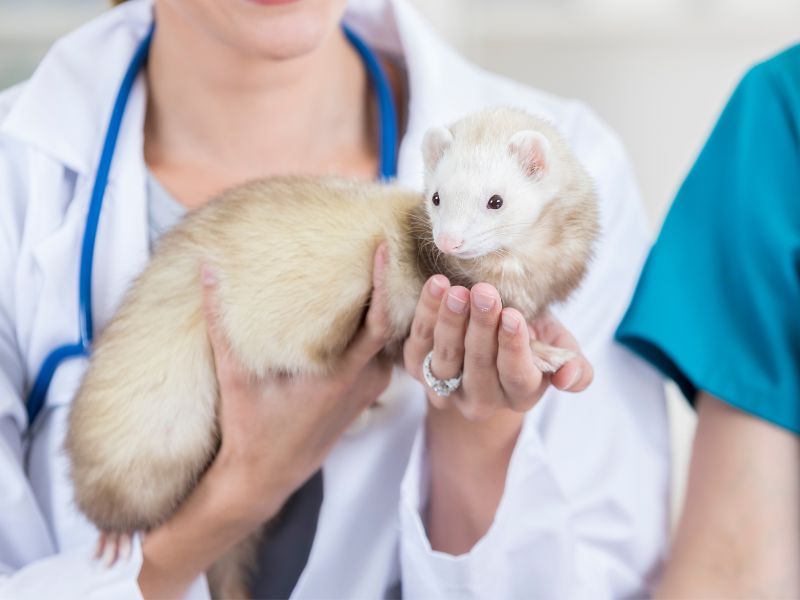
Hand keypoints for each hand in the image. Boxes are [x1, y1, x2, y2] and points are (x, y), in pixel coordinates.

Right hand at [204, 244, 393, 523]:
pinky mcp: (365, 395)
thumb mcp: (234, 375)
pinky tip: (359, 307)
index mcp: (342, 374)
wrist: (264, 477)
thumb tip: (207, 271)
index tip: (384, 245)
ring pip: (387, 339)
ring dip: (381, 307)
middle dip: (385, 285)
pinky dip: (375, 329)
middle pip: (390, 323)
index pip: (379, 320)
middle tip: (376, 244)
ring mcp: (369, 390)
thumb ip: (221, 322)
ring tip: (370, 268)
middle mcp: (365, 381)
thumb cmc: (249, 428)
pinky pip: (380, 353)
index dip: (384, 281)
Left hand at [404, 275, 591, 421]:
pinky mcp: (417, 369)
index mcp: (521, 395)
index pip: (518, 377)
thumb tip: (567, 378)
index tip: (513, 315)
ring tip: (458, 292)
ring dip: (451, 322)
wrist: (490, 331)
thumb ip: (574, 364)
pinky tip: (437, 287)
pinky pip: (419, 344)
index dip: (514, 348)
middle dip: (481, 327)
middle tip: (485, 293)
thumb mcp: (558, 346)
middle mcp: (481, 400)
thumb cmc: (530, 335)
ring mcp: (446, 388)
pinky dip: (426, 315)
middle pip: (479, 366)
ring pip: (446, 358)